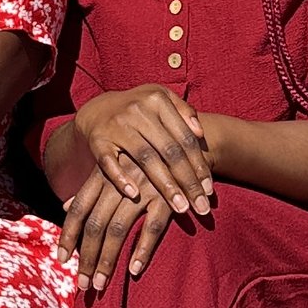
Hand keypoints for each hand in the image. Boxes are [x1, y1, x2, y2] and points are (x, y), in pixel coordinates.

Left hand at [58, 164, 172, 299]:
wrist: (185, 139)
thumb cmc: (146, 158)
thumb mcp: (116, 166)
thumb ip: (92, 188)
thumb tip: (66, 207)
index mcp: (105, 174)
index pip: (80, 209)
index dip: (68, 235)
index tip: (61, 259)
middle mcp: (120, 182)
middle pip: (96, 225)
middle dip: (87, 257)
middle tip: (83, 285)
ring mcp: (144, 189)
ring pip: (119, 229)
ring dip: (108, 260)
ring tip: (101, 285)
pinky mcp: (168, 197)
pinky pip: (152, 227)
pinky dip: (142, 249)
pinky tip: (134, 270)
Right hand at [72, 87, 214, 220]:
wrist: (98, 108)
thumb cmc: (139, 109)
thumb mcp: (161, 99)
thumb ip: (183, 111)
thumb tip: (200, 133)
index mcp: (157, 100)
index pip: (185, 137)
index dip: (199, 165)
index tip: (210, 190)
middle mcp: (138, 111)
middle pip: (170, 151)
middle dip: (188, 181)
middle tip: (201, 207)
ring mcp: (117, 125)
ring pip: (146, 158)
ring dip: (166, 186)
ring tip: (181, 208)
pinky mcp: (98, 139)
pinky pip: (109, 161)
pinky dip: (121, 178)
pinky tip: (135, 195)